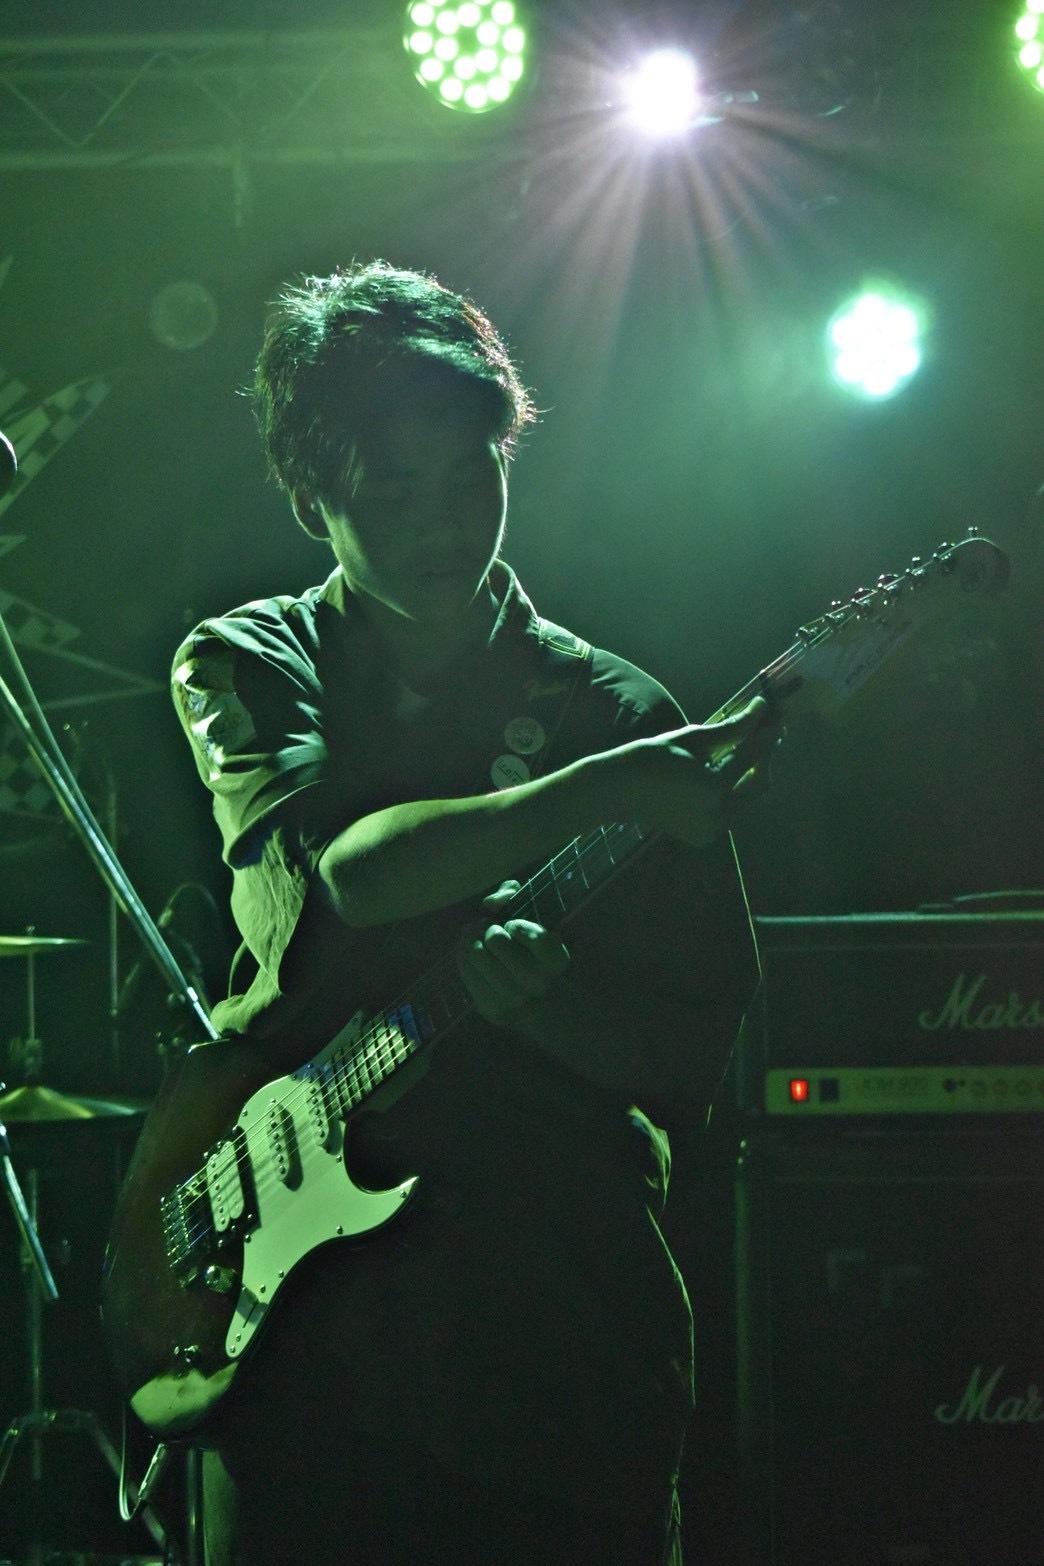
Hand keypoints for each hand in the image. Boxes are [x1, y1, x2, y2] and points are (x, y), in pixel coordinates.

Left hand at [457, 880, 570, 1025]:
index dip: (516, 925)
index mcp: (556, 959)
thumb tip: (490, 904)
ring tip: (478, 939)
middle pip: (496, 940)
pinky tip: (471, 950)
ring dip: (472, 940)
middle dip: (490, 930)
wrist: (540, 1004)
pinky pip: (465, 972)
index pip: (529, 933)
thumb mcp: (534, 918)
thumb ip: (512, 895)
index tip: (515, 927)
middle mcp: (537, 982)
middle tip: (492, 931)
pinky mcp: (491, 1008)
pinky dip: (462, 954)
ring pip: (477, 955)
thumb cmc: (533, 951)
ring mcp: (513, 999)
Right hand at [621, 695, 780, 846]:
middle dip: (766, 757)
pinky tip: (728, 774)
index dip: (766, 731)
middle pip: (760, 784)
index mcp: (714, 788)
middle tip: (766, 732)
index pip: (752, 755)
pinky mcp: (707, 836)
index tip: (774, 712)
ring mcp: (713, 830)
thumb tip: (761, 709)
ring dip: (753, 775)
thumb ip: (731, 729)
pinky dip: (735, 792)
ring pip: (749, 800)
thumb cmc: (651, 757)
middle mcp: (719, 815)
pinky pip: (733, 812)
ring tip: (748, 750)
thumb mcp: (692, 739)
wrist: (618, 790)